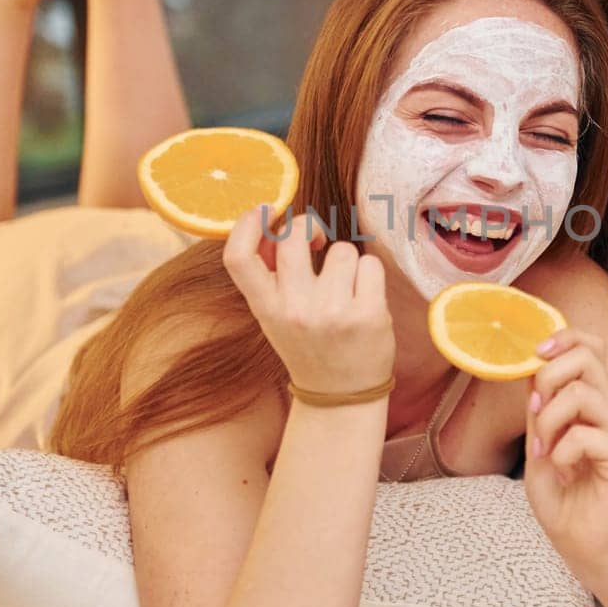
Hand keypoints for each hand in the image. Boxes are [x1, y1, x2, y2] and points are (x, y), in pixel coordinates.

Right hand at [223, 207, 394, 395]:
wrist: (340, 396)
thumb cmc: (308, 344)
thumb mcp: (274, 316)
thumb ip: (271, 276)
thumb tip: (274, 223)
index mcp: (266, 308)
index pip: (238, 257)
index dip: (246, 224)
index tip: (264, 211)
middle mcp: (295, 309)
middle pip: (294, 235)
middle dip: (309, 226)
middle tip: (316, 240)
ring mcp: (332, 312)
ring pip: (341, 249)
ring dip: (345, 262)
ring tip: (344, 290)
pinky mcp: (368, 314)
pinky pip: (370, 264)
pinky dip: (369, 275)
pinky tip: (363, 298)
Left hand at [522, 329, 607, 565]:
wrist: (587, 546)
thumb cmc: (565, 500)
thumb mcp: (540, 446)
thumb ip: (539, 410)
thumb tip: (531, 370)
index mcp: (597, 402)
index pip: (591, 346)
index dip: (564, 337)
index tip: (536, 354)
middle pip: (587, 356)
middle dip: (548, 376)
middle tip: (535, 412)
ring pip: (582, 393)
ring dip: (550, 420)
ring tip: (545, 450)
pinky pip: (585, 435)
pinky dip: (561, 451)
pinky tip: (563, 471)